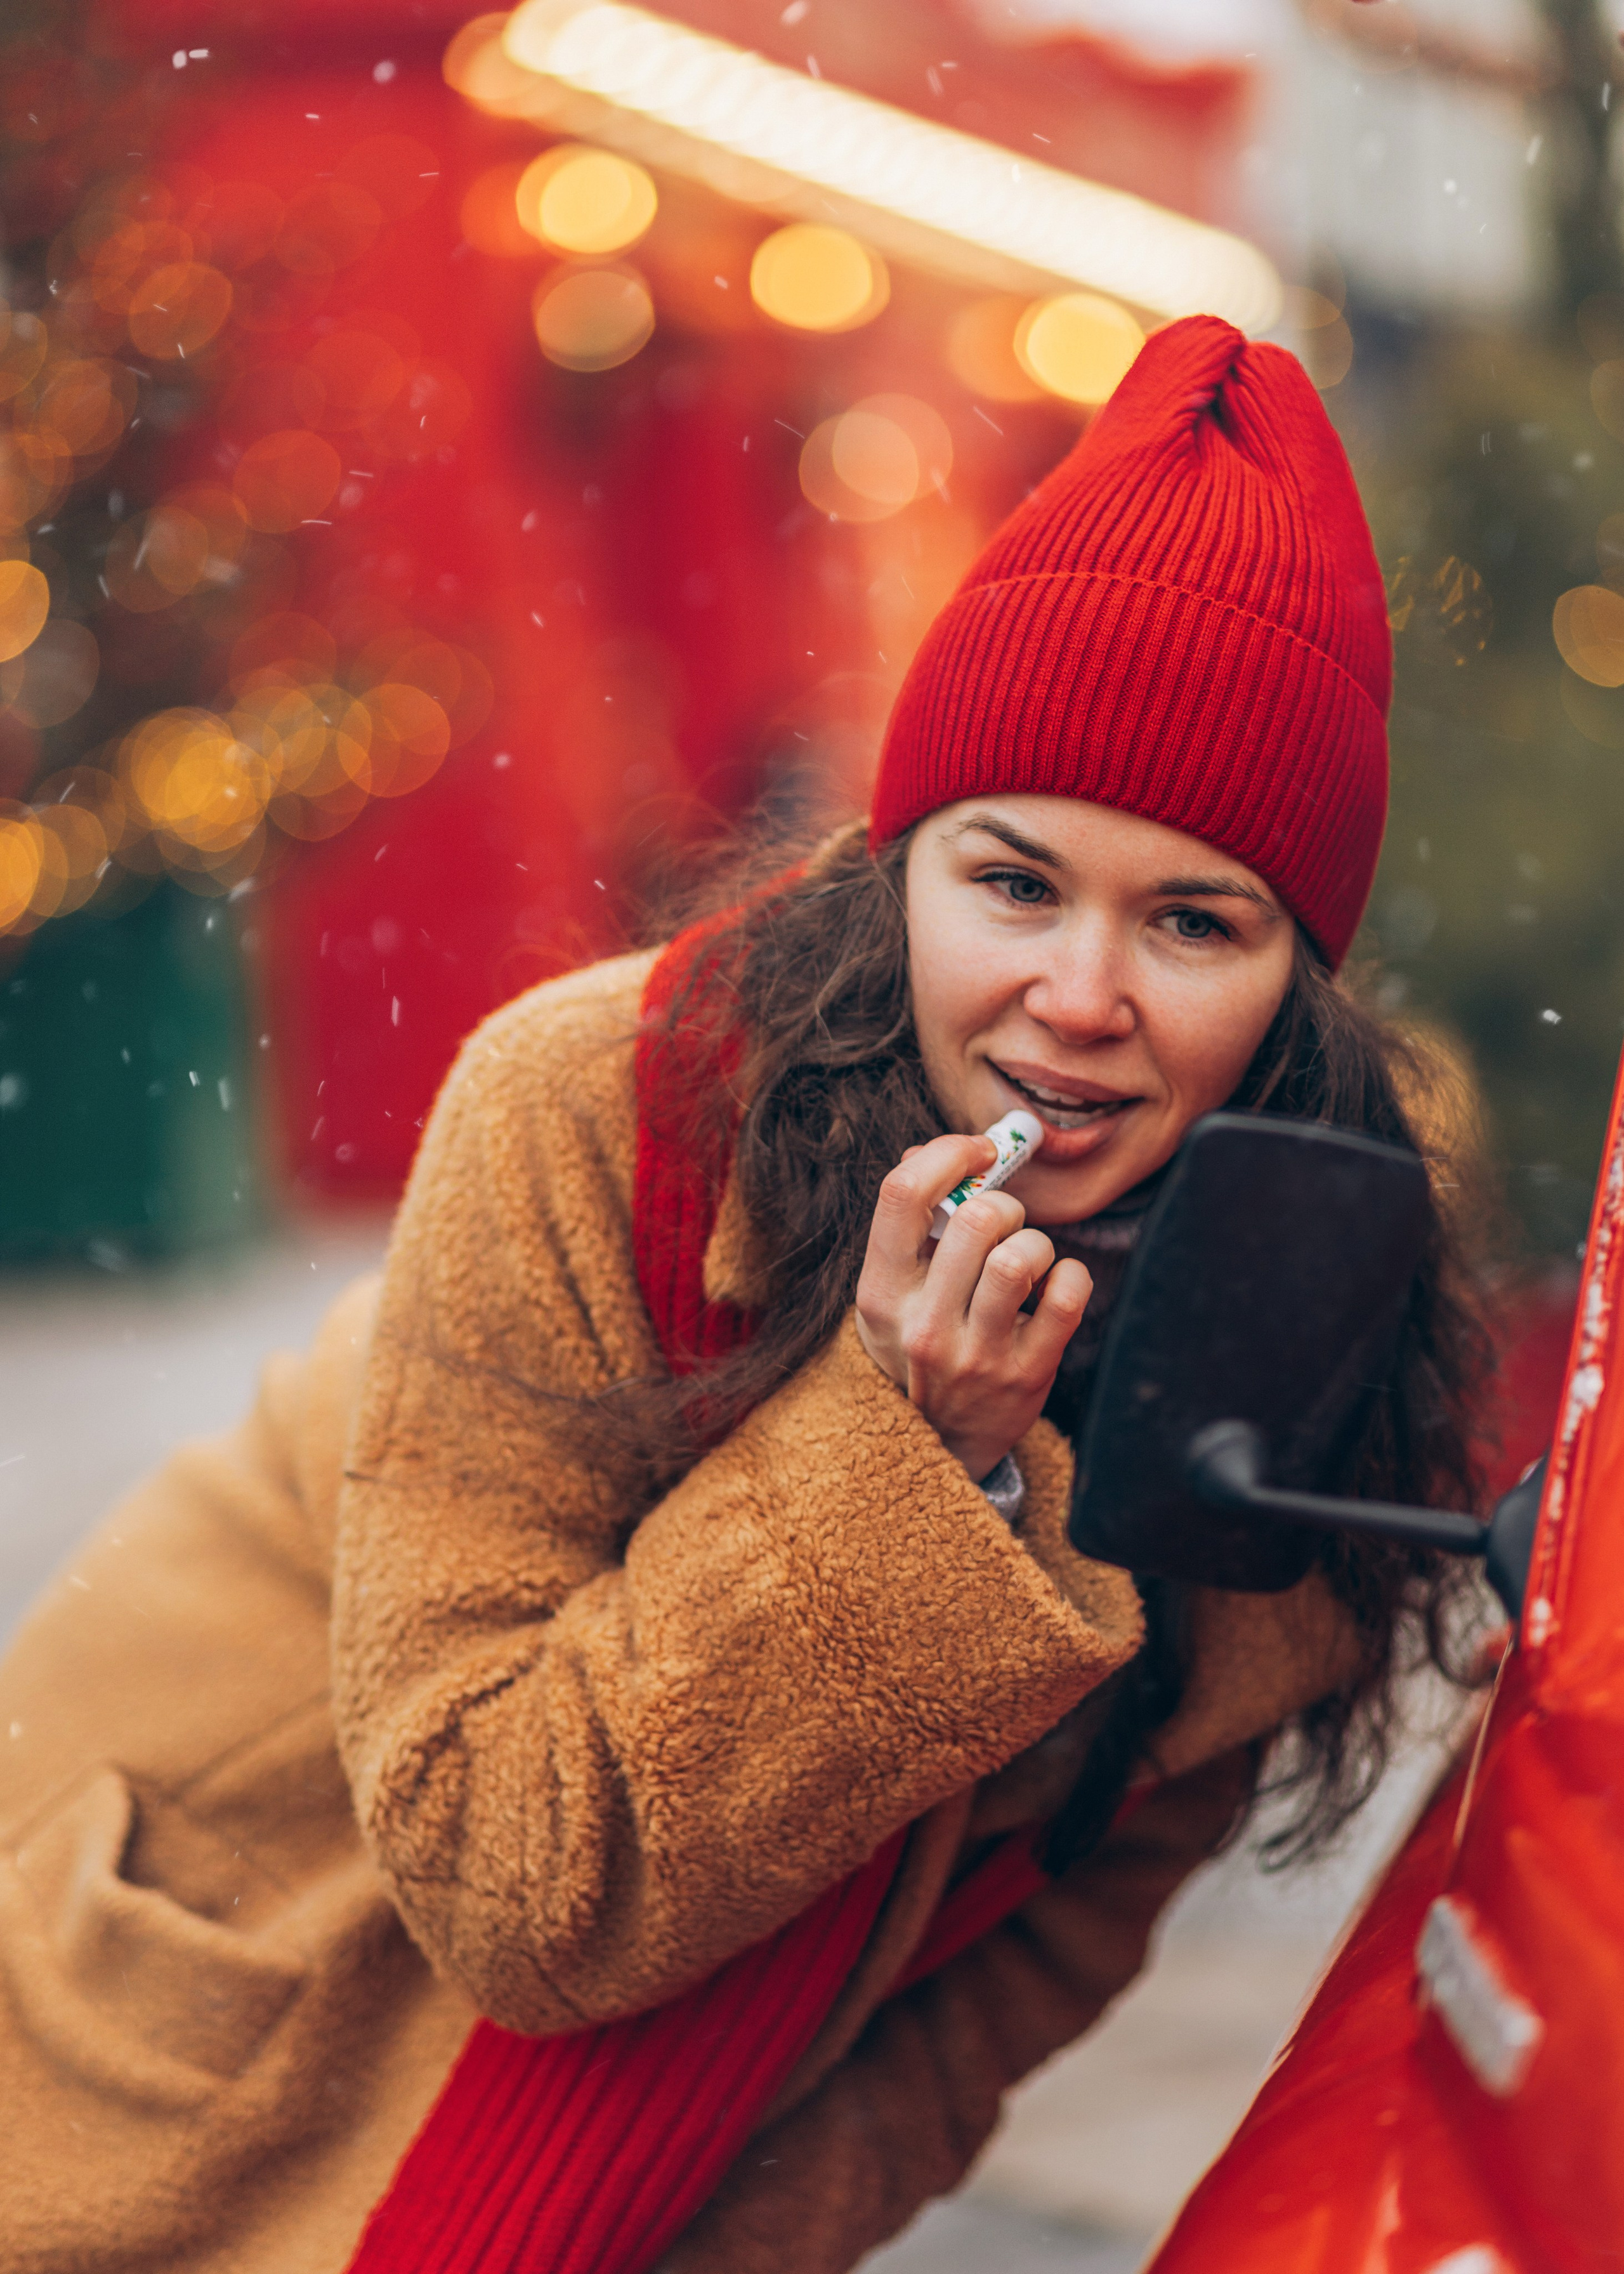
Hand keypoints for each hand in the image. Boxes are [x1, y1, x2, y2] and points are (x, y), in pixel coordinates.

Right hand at [854, 1133, 1091, 1483]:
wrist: (943, 1444)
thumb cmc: (921, 1345)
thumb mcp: (895, 1291)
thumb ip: (910, 1224)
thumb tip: (931, 1151)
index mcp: (882, 1294)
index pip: (902, 1194)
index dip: (948, 1153)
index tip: (977, 1153)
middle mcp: (924, 1325)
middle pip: (976, 1218)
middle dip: (1003, 1204)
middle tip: (1003, 1224)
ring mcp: (977, 1355)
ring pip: (1021, 1255)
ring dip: (1036, 1241)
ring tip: (1028, 1259)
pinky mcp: (1028, 1374)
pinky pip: (1068, 1294)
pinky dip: (1072, 1275)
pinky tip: (1055, 1285)